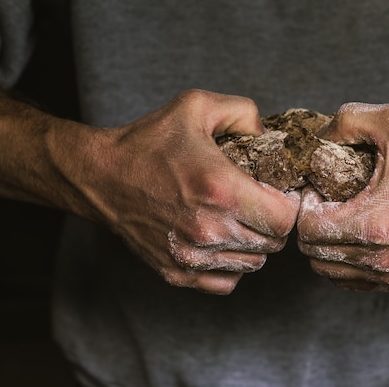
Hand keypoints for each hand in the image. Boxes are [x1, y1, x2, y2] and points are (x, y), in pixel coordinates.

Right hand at [78, 90, 299, 293]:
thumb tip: (268, 136)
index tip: (276, 193)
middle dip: (272, 222)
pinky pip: (226, 281)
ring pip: (252, 264)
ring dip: (253, 244)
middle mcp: (208, 229)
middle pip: (272, 243)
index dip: (288, 205)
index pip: (284, 219)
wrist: (100, 176)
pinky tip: (221, 241)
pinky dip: (231, 265)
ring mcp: (191, 256)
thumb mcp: (197, 106)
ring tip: (238, 220)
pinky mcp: (177, 272)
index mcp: (221, 189)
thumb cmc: (148, 143)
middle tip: (258, 204)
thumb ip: (243, 112)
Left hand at [297, 102, 388, 291]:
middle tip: (327, 197)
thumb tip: (313, 142)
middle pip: (312, 252)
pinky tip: (353, 230)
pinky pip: (346, 278)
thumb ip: (346, 121)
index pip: (309, 228)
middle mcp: (385, 258)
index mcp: (380, 223)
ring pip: (325, 269)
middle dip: (311, 221)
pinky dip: (340, 257)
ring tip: (340, 212)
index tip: (320, 185)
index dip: (306, 202)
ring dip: (324, 241)